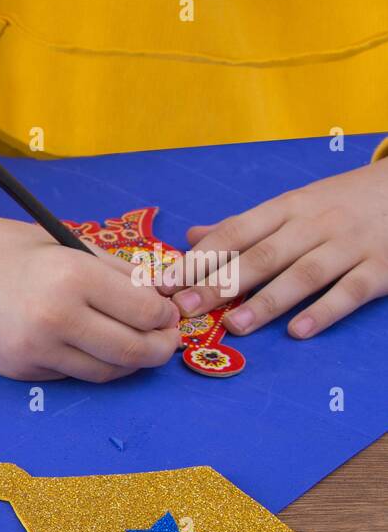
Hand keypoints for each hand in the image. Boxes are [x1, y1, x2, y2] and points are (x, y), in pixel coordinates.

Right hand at [0, 208, 180, 381]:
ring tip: (134, 347)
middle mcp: (57, 318)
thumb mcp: (65, 244)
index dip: (166, 316)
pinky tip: (88, 346)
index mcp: (73, 276)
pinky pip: (70, 374)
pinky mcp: (19, 370)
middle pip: (133, 351)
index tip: (167, 312)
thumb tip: (161, 296)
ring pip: (105, 372)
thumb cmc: (5, 248)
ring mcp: (36, 350)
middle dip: (159, 349)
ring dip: (128, 363)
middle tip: (164, 341)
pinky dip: (88, 363)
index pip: (145, 311)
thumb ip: (115, 272)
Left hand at [172, 157, 387, 338]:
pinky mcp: (381, 267)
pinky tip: (299, 330)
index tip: (164, 283)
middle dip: (220, 283)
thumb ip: (242, 225)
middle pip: (262, 255)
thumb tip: (190, 237)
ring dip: (267, 300)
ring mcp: (348, 245)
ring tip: (235, 324)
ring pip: (304, 273)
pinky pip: (351, 290)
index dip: (198, 259)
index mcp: (286, 208)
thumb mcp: (292, 204)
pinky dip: (325, 310)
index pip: (235, 233)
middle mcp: (314, 224)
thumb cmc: (338, 202)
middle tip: (185, 308)